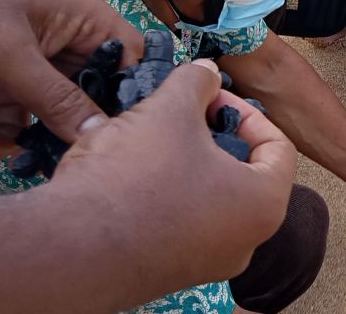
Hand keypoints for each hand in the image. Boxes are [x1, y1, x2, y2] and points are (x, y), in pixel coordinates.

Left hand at [0, 0, 145, 155]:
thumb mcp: (8, 53)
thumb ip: (55, 96)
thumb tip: (99, 134)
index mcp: (87, 23)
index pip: (132, 63)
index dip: (133, 98)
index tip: (122, 137)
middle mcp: (69, 46)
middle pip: (96, 98)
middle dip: (77, 131)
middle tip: (61, 161)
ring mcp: (35, 67)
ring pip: (56, 117)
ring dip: (33, 140)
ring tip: (4, 152)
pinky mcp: (4, 84)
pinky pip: (18, 120)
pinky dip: (2, 136)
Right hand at [51, 61, 296, 285]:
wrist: (66, 248)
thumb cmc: (134, 177)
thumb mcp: (170, 109)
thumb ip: (197, 83)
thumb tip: (206, 72)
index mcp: (263, 204)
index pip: (278, 147)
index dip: (247, 111)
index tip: (212, 98)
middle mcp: (244, 242)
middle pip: (244, 172)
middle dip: (213, 135)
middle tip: (183, 114)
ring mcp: (206, 263)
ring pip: (208, 197)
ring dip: (184, 161)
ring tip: (150, 136)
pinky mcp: (167, 273)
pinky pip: (177, 222)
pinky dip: (162, 193)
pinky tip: (128, 171)